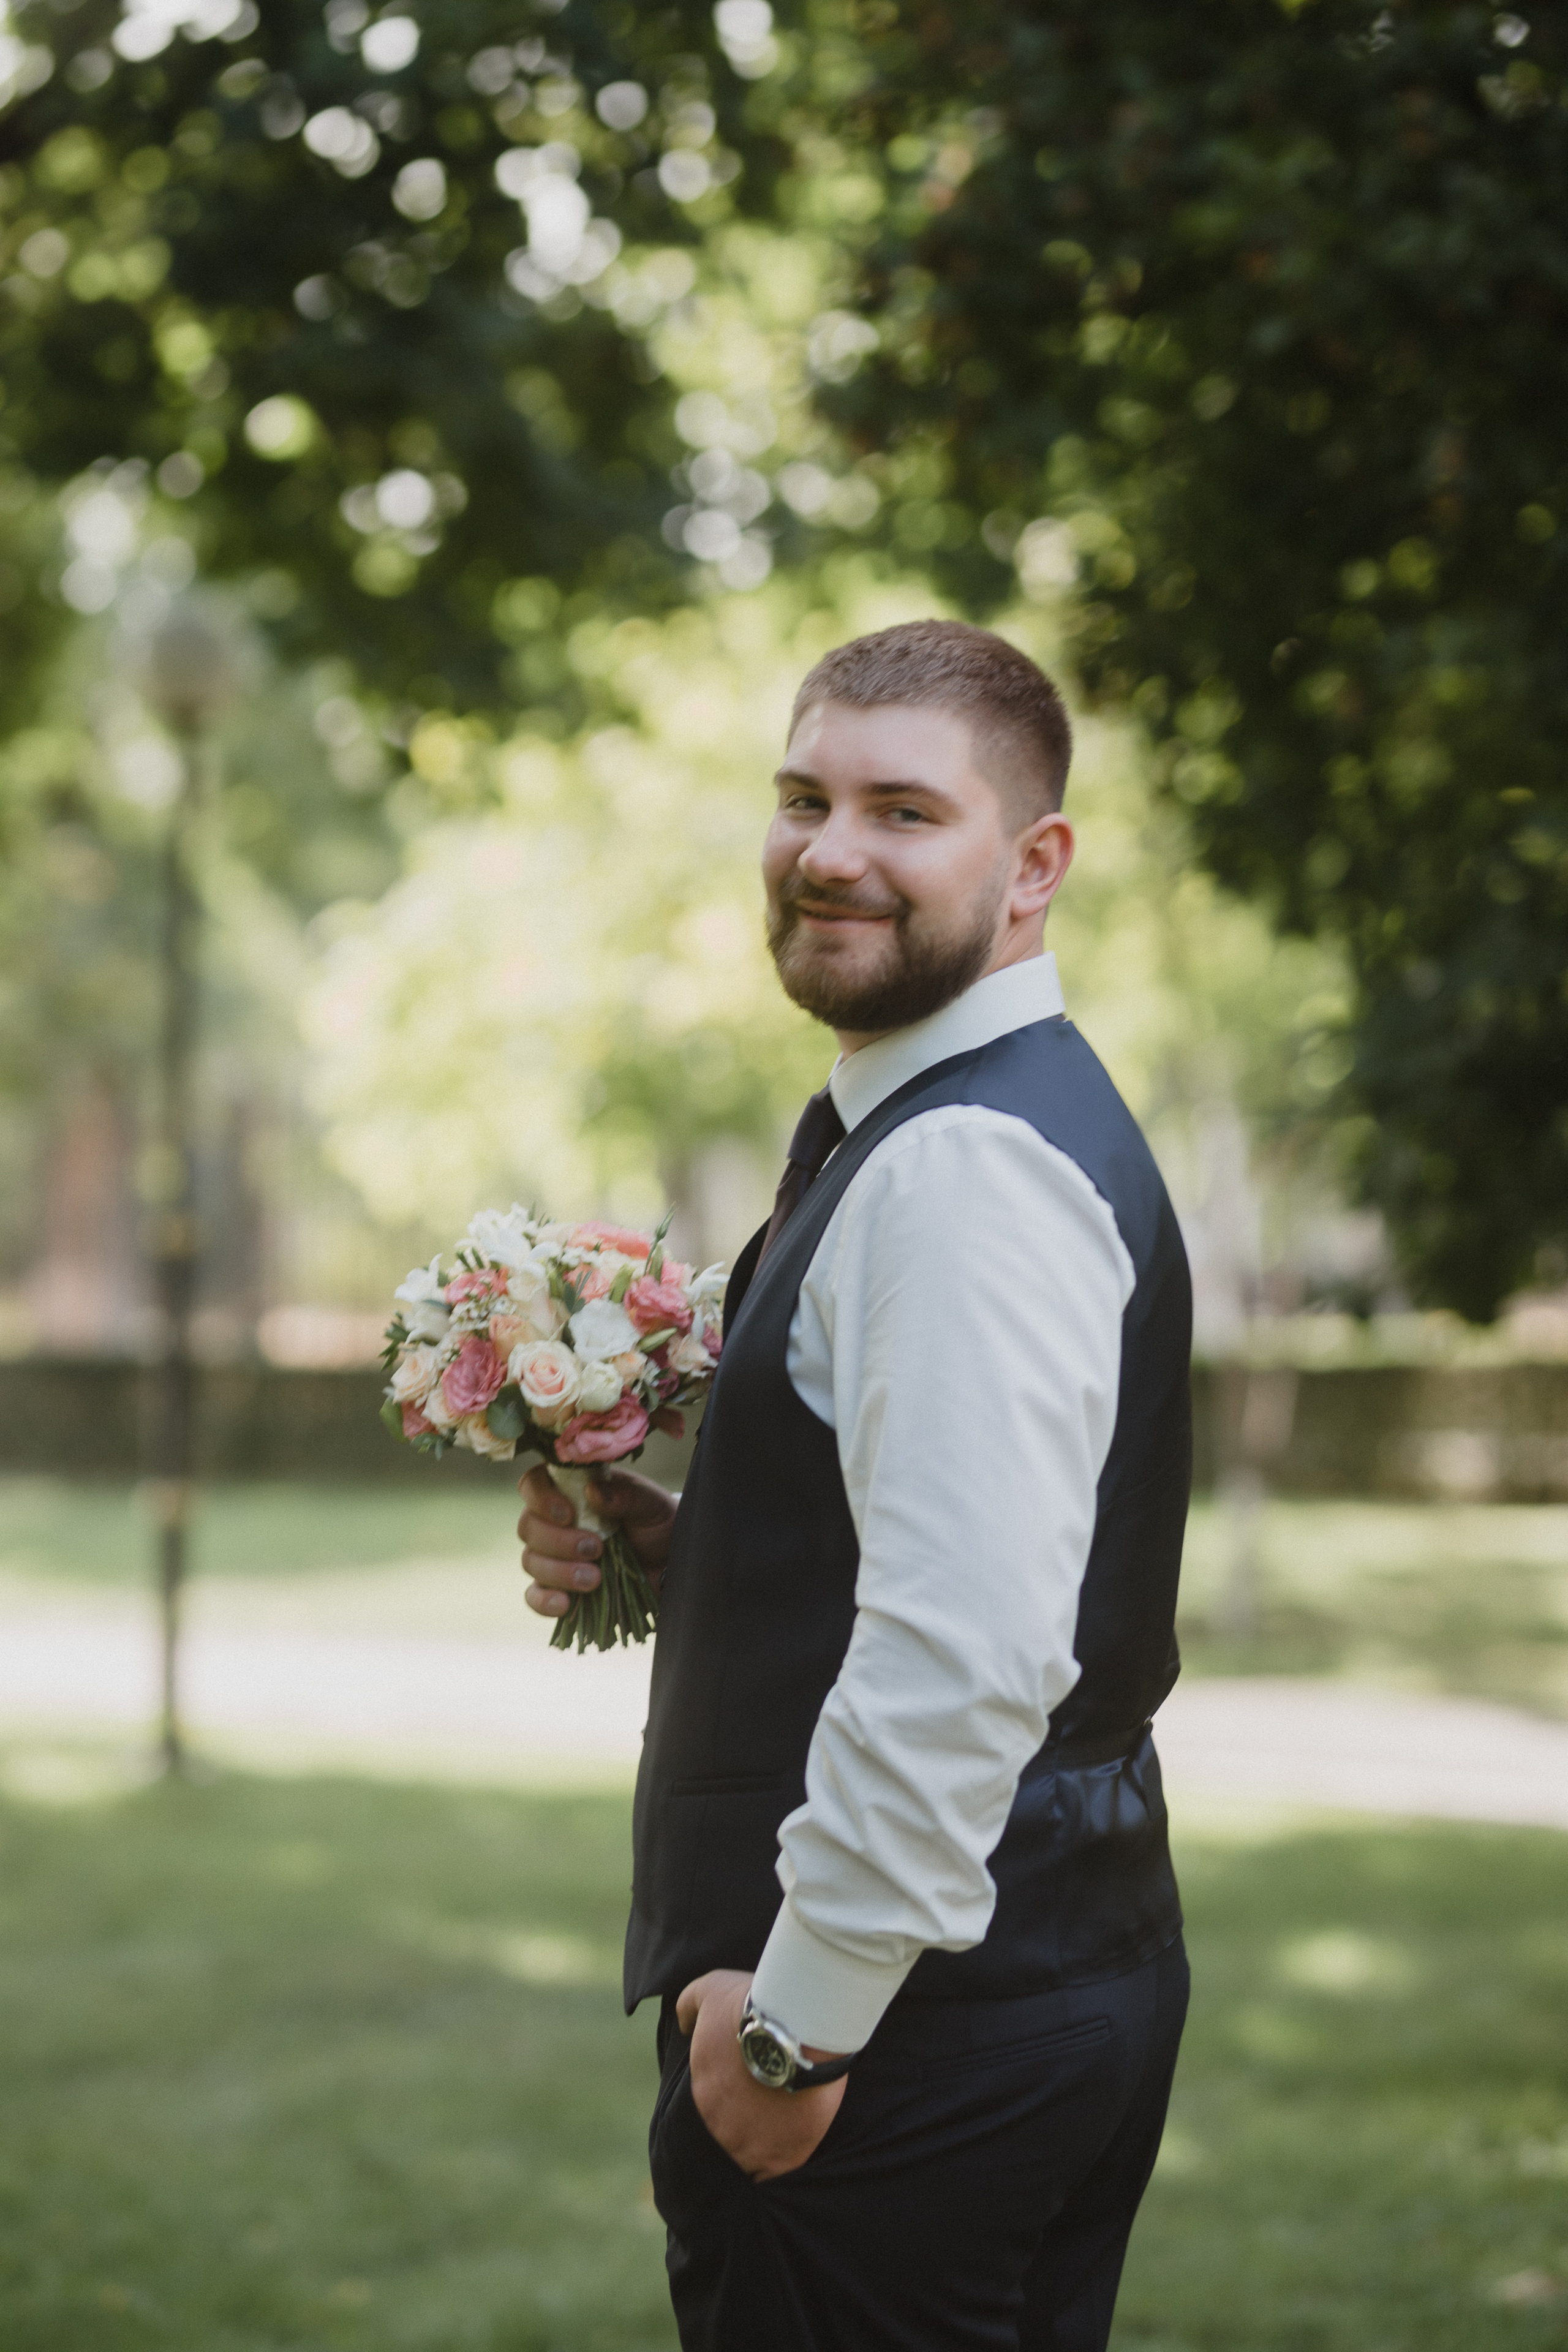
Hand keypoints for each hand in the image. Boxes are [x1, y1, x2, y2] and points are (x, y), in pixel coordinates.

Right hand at [516, 1463, 678, 1621]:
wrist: (670, 1564)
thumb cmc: (657, 1524)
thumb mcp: (651, 1504)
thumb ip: (625, 1495)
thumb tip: (593, 1492)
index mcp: (572, 1491)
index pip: (534, 1484)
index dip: (541, 1498)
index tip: (567, 1515)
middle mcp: (555, 1522)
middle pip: (529, 1526)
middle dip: (558, 1541)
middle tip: (595, 1549)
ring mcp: (554, 1556)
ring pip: (530, 1561)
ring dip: (559, 1571)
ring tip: (595, 1579)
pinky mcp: (559, 1588)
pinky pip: (534, 1596)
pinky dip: (544, 1601)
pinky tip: (565, 1604)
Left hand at [675, 1970, 846, 2182]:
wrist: (795, 2025)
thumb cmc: (752, 2004)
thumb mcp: (709, 1990)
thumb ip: (689, 2005)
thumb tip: (683, 2023)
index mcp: (701, 2095)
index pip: (702, 2115)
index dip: (721, 2109)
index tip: (738, 2100)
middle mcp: (719, 2128)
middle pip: (723, 2143)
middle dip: (737, 2134)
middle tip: (758, 2122)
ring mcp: (750, 2147)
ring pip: (746, 2165)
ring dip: (757, 2154)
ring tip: (775, 2142)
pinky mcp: (784, 2157)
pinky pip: (775, 2176)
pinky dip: (780, 2166)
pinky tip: (789, 2153)